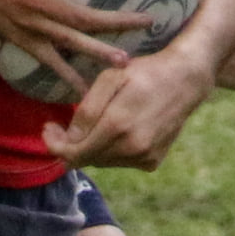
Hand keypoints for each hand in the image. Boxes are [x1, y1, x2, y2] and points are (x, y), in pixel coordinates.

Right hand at [0, 0, 151, 98]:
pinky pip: (48, 62)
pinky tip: (85, 90)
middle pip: (86, 15)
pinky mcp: (23, 41)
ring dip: (99, 53)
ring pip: (71, 42)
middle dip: (119, 20)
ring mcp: (32, 25)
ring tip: (127, 62)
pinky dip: (66, 76)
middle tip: (149, 23)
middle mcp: (40, 1)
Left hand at [41, 46, 210, 171]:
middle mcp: (131, 148)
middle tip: (60, 127)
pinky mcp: (153, 161)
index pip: (73, 152)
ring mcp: (144, 157)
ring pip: (102, 162)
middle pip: (86, 159)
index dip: (54, 144)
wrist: (186, 79)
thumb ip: (87, 111)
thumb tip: (69, 140)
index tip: (48, 130)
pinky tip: (116, 131)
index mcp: (117, 126)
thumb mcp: (110, 79)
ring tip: (91, 126)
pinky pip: (120, 162)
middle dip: (69, 145)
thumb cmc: (144, 73)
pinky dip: (111, 150)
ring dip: (91, 147)